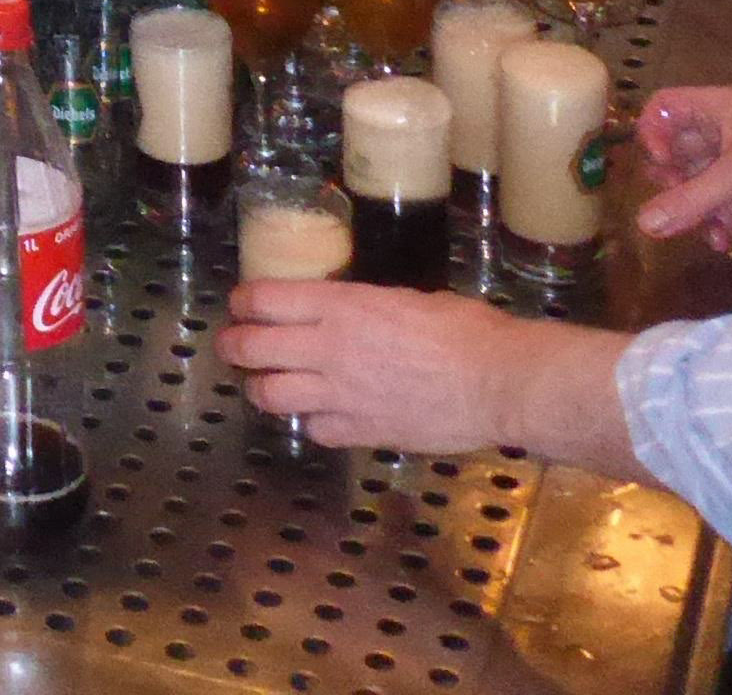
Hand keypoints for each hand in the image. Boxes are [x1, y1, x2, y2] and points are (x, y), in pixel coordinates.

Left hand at [215, 281, 559, 454]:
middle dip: (232, 346)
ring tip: (262, 386)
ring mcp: (343, 395)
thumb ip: (363, 307)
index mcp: (340, 307)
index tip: (239, 305)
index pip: (263, 300)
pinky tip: (319, 416)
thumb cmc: (466, 330)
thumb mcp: (405, 298)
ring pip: (271, 396)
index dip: (242, 302)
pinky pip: (316, 430)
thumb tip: (346, 311)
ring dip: (260, 389)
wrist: (500, 383)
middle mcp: (329, 349)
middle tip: (231, 346)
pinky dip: (311, 423)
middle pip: (252, 348)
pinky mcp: (364, 433)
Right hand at [632, 84, 731, 250]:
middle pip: (678, 148)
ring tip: (703, 228)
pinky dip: (715, 220)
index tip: (660, 164)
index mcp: (720, 107)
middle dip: (675, 181)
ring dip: (696, 207)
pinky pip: (718, 198)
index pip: (666, 106)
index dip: (653, 132)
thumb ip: (689, 200)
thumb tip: (643, 224)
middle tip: (673, 202)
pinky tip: (722, 240)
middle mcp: (725, 128)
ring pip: (697, 179)